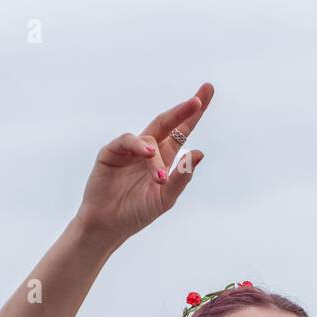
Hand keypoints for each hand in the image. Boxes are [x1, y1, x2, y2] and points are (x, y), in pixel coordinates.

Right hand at [73, 83, 213, 246]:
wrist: (109, 225)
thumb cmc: (137, 212)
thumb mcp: (165, 198)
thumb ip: (181, 177)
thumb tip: (199, 153)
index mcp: (164, 158)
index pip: (182, 131)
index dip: (194, 114)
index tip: (207, 91)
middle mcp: (148, 148)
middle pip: (168, 122)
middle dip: (183, 110)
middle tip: (198, 100)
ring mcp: (129, 149)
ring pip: (149, 139)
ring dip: (156, 158)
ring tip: (159, 179)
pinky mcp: (111, 152)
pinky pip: (126, 141)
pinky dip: (137, 146)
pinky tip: (146, 154)